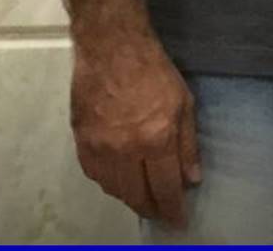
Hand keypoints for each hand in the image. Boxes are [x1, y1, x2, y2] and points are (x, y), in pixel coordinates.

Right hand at [69, 30, 200, 225]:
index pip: (165, 187)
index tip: (178, 222)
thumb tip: (192, 179)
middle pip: (136, 195)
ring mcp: (99, 148)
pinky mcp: (81, 142)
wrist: (111, 49)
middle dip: (151, 209)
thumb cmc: (155, 71)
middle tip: (161, 215)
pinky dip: (110, 183)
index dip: (172, 209)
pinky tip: (121, 180)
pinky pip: (95, 175)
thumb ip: (187, 145)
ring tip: (143, 199)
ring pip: (114, 189)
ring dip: (130, 198)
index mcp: (155, 139)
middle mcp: (125, 150)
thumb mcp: (184, 103)